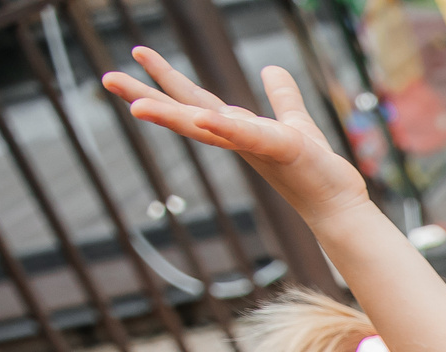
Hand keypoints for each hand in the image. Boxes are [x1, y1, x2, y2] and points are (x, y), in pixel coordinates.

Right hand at [103, 49, 367, 227]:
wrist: (339, 204)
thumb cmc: (315, 169)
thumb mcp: (294, 121)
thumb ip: (281, 97)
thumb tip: (270, 70)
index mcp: (236, 128)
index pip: (193, 99)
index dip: (166, 77)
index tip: (137, 53)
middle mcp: (237, 138)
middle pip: (185, 112)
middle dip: (146, 95)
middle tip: (106, 78)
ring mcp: (255, 146)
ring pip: (206, 127)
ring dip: (172, 116)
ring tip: (136, 106)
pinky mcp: (281, 149)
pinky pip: (249, 136)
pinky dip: (226, 128)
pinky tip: (204, 118)